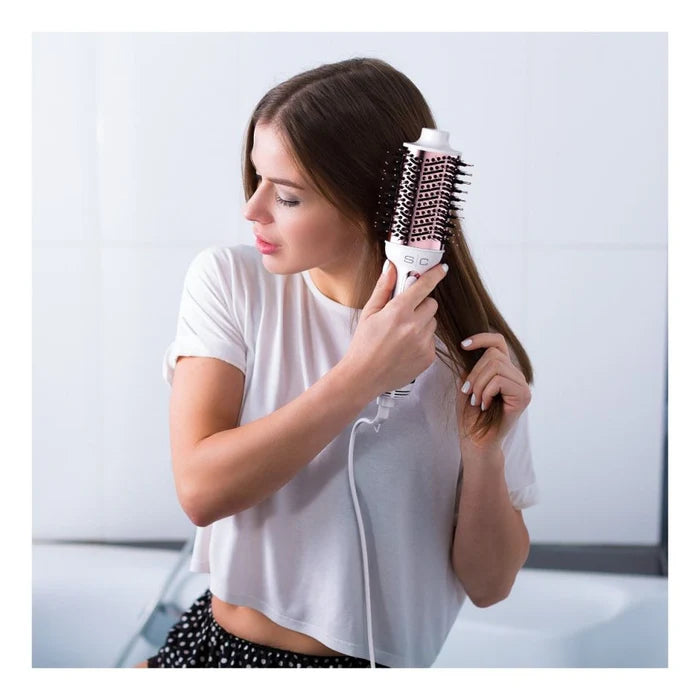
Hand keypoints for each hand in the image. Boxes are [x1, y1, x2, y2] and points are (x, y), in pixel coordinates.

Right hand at [342, 260, 446, 395]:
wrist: (363, 377)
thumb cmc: (363, 345)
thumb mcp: (369, 313)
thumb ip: (383, 288)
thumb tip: (391, 267)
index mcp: (398, 312)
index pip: (424, 286)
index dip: (434, 275)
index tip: (442, 269)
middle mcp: (414, 326)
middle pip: (432, 304)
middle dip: (421, 305)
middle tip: (405, 313)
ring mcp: (423, 343)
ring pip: (432, 323)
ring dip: (422, 324)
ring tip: (402, 335)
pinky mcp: (428, 357)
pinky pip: (432, 341)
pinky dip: (422, 341)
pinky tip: (405, 348)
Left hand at [457, 331, 530, 452]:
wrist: (475, 441)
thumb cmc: (470, 415)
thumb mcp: (467, 384)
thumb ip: (473, 366)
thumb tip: (470, 346)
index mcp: (503, 370)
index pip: (498, 342)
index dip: (481, 338)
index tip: (462, 345)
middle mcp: (515, 375)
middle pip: (493, 354)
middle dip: (475, 373)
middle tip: (468, 392)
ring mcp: (522, 385)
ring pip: (496, 366)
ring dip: (479, 384)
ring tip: (476, 401)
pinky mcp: (523, 396)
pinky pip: (499, 381)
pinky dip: (486, 392)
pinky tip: (485, 405)